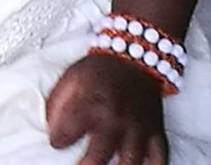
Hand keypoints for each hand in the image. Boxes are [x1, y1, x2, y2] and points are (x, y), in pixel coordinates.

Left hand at [45, 53, 168, 164]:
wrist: (134, 56)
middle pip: (98, 156)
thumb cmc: (100, 69)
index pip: (67, 132)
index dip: (58, 140)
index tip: (57, 142)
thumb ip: (56, 103)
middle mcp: (115, 117)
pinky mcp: (155, 129)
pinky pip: (160, 156)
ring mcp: (137, 125)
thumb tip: (50, 130)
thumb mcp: (71, 77)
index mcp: (91, 101)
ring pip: (130, 162)